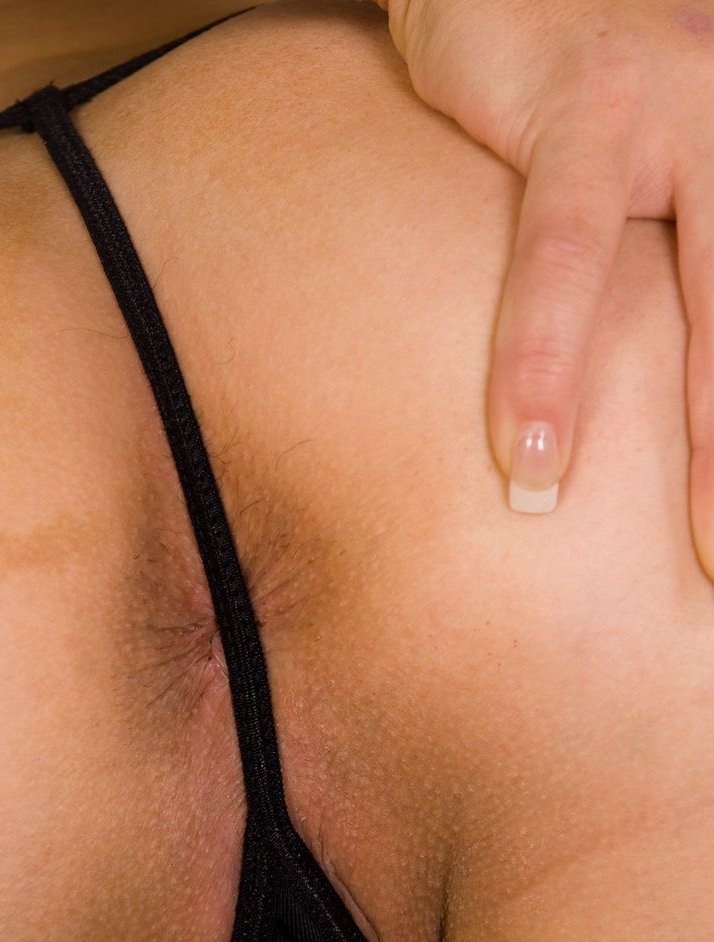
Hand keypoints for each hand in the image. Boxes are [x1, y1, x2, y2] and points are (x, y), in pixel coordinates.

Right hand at [361, 0, 713, 578]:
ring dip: (702, 443)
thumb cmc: (579, 103)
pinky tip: (527, 449)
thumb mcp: (652, 194)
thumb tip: (670, 394)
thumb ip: (675, 284)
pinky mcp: (589, 105)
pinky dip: (542, 364)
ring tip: (699, 557)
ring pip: (703, 299)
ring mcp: (686, 112)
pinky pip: (565, 257)